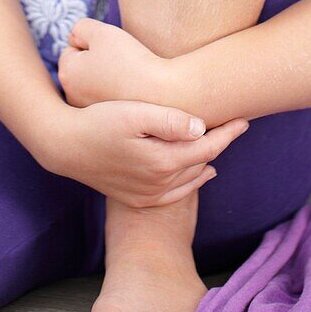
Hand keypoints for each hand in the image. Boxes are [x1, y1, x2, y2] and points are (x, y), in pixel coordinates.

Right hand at [40, 98, 248, 208]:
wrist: (65, 147)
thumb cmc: (98, 121)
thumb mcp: (132, 113)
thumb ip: (168, 120)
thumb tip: (201, 126)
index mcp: (162, 161)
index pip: (208, 147)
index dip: (228, 132)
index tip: (246, 118)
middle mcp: (160, 184)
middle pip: (203, 161)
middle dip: (221, 143)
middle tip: (238, 124)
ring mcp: (149, 194)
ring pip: (192, 177)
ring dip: (208, 159)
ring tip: (224, 141)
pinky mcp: (139, 198)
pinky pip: (177, 193)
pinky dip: (194, 180)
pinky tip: (203, 170)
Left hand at [57, 17, 161, 107]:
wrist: (162, 94)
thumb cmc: (131, 60)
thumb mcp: (102, 32)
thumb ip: (82, 27)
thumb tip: (76, 37)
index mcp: (67, 73)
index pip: (73, 47)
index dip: (94, 42)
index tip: (113, 49)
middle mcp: (72, 96)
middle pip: (82, 67)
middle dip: (96, 60)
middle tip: (120, 61)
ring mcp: (88, 111)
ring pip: (95, 82)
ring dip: (105, 77)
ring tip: (127, 76)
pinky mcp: (105, 121)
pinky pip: (107, 97)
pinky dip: (115, 93)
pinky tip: (131, 91)